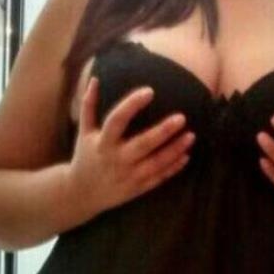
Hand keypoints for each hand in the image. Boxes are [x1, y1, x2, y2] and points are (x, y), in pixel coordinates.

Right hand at [65, 76, 194, 213]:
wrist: (82, 194)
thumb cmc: (85, 157)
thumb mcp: (83, 132)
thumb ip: (88, 106)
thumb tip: (94, 79)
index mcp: (102, 142)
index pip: (116, 120)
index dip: (132, 105)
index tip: (149, 91)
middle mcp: (116, 159)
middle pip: (142, 144)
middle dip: (163, 131)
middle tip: (182, 117)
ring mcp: (128, 176)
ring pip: (155, 163)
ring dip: (174, 150)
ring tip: (191, 135)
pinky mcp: (137, 188)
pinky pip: (158, 178)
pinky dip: (173, 168)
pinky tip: (186, 156)